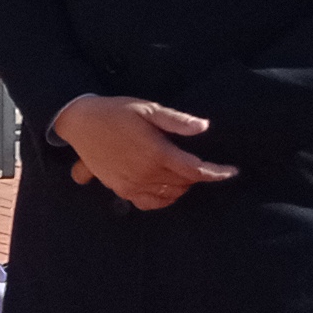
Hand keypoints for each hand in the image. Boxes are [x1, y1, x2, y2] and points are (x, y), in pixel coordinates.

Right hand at [54, 95, 234, 211]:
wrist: (80, 123)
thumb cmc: (116, 112)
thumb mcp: (147, 109)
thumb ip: (176, 121)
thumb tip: (203, 127)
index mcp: (157, 153)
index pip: (196, 170)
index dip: (217, 172)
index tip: (232, 171)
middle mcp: (146, 173)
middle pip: (184, 183)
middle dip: (198, 175)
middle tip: (202, 164)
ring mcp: (132, 184)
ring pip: (170, 194)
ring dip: (182, 186)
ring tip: (184, 173)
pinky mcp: (120, 189)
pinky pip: (150, 203)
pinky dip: (163, 199)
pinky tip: (165, 189)